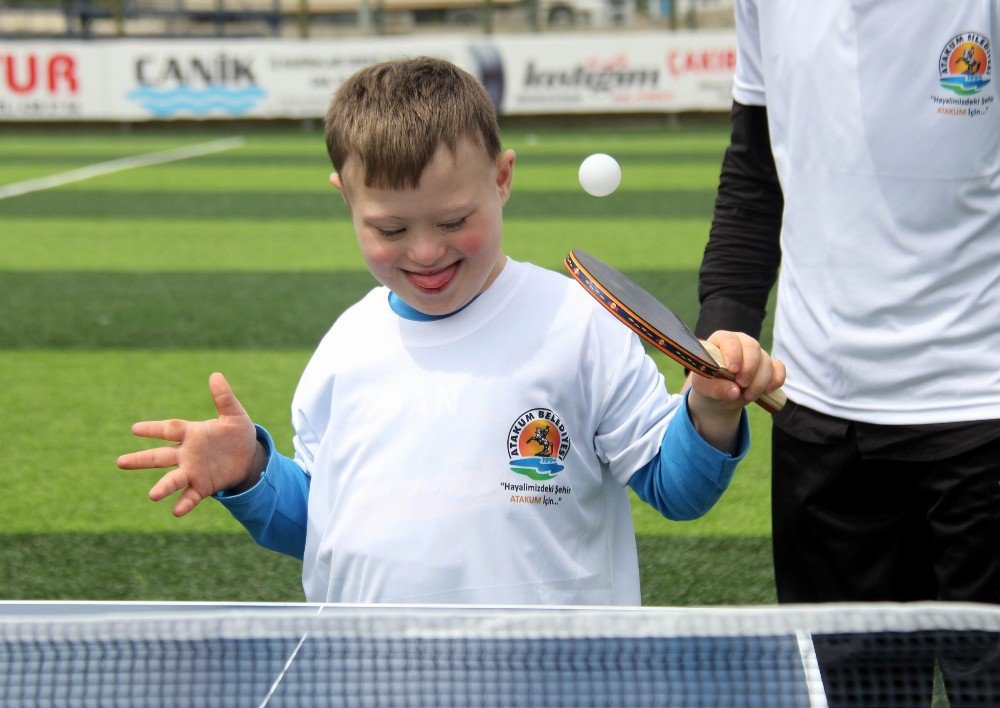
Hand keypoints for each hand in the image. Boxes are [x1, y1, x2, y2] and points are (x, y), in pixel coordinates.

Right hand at [117, 372, 262, 516]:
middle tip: (120, 462)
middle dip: (142, 459)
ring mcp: (193, 471)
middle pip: (161, 456)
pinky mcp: (204, 486)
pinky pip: (191, 496)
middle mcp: (187, 453)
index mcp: (192, 433)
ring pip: (173, 479)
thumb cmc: (237, 434)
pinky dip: (184, 503)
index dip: (153, 428)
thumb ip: (224, 398)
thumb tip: (215, 375)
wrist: (249, 457)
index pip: (169, 429)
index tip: (135, 429)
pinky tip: (176, 512)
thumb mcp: (234, 415)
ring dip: (163, 487)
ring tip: (152, 496)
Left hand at [685, 331, 784, 452]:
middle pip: (752, 347)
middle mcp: (741, 342)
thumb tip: (735, 392)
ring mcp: (756, 353)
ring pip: (766, 360)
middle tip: (741, 385)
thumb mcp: (705, 387)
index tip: (732, 370)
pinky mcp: (769, 364)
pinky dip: (776, 379)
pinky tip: (767, 390)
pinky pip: (779, 367)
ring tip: (748, 396)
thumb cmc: (709, 384)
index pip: (730, 340)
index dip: (733, 353)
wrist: (720, 393)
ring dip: (760, 381)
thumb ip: (715, 388)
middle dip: (749, 368)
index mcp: (721, 340)